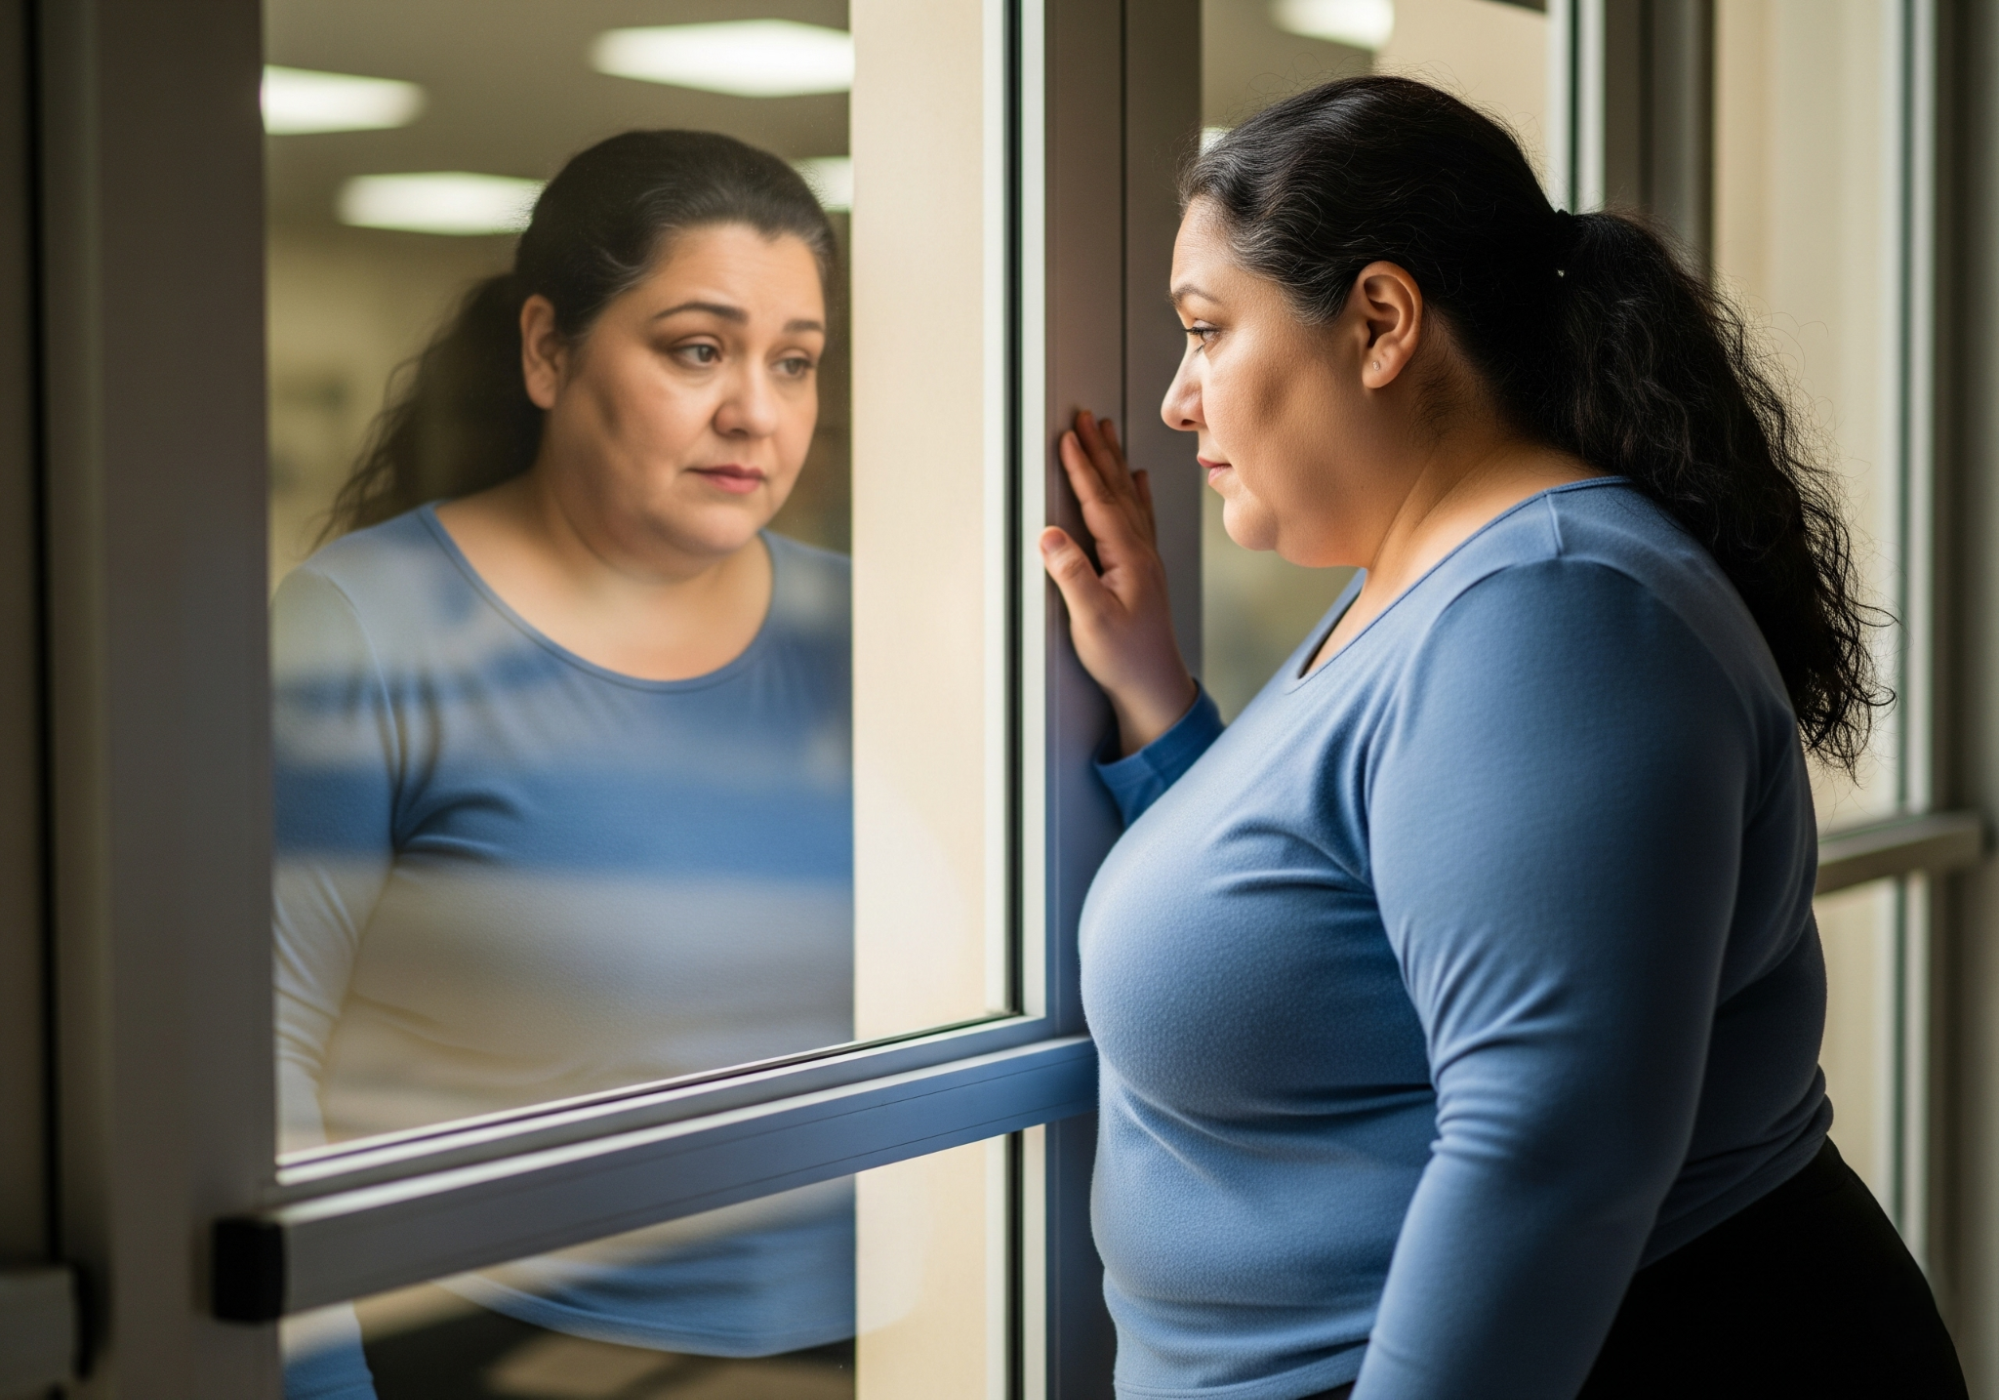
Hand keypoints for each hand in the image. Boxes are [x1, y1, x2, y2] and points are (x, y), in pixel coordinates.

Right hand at [1040, 410, 1196, 755]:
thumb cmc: (1122, 657)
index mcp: (1128, 558)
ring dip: (1115, 462)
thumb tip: (1049, 535)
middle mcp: (1141, 551)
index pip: (1100, 502)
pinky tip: (1138, 479)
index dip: (1081, 469)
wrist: (1154, 685)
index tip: (1067, 437)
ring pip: (1129, 497)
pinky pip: (1141, 517)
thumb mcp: (1090, 620)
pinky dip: (1136, 492)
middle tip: (1085, 418)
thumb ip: (1071, 575)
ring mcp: (1145, 558)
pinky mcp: (1144, 568)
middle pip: (1117, 489)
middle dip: (1098, 451)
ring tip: (1106, 432)